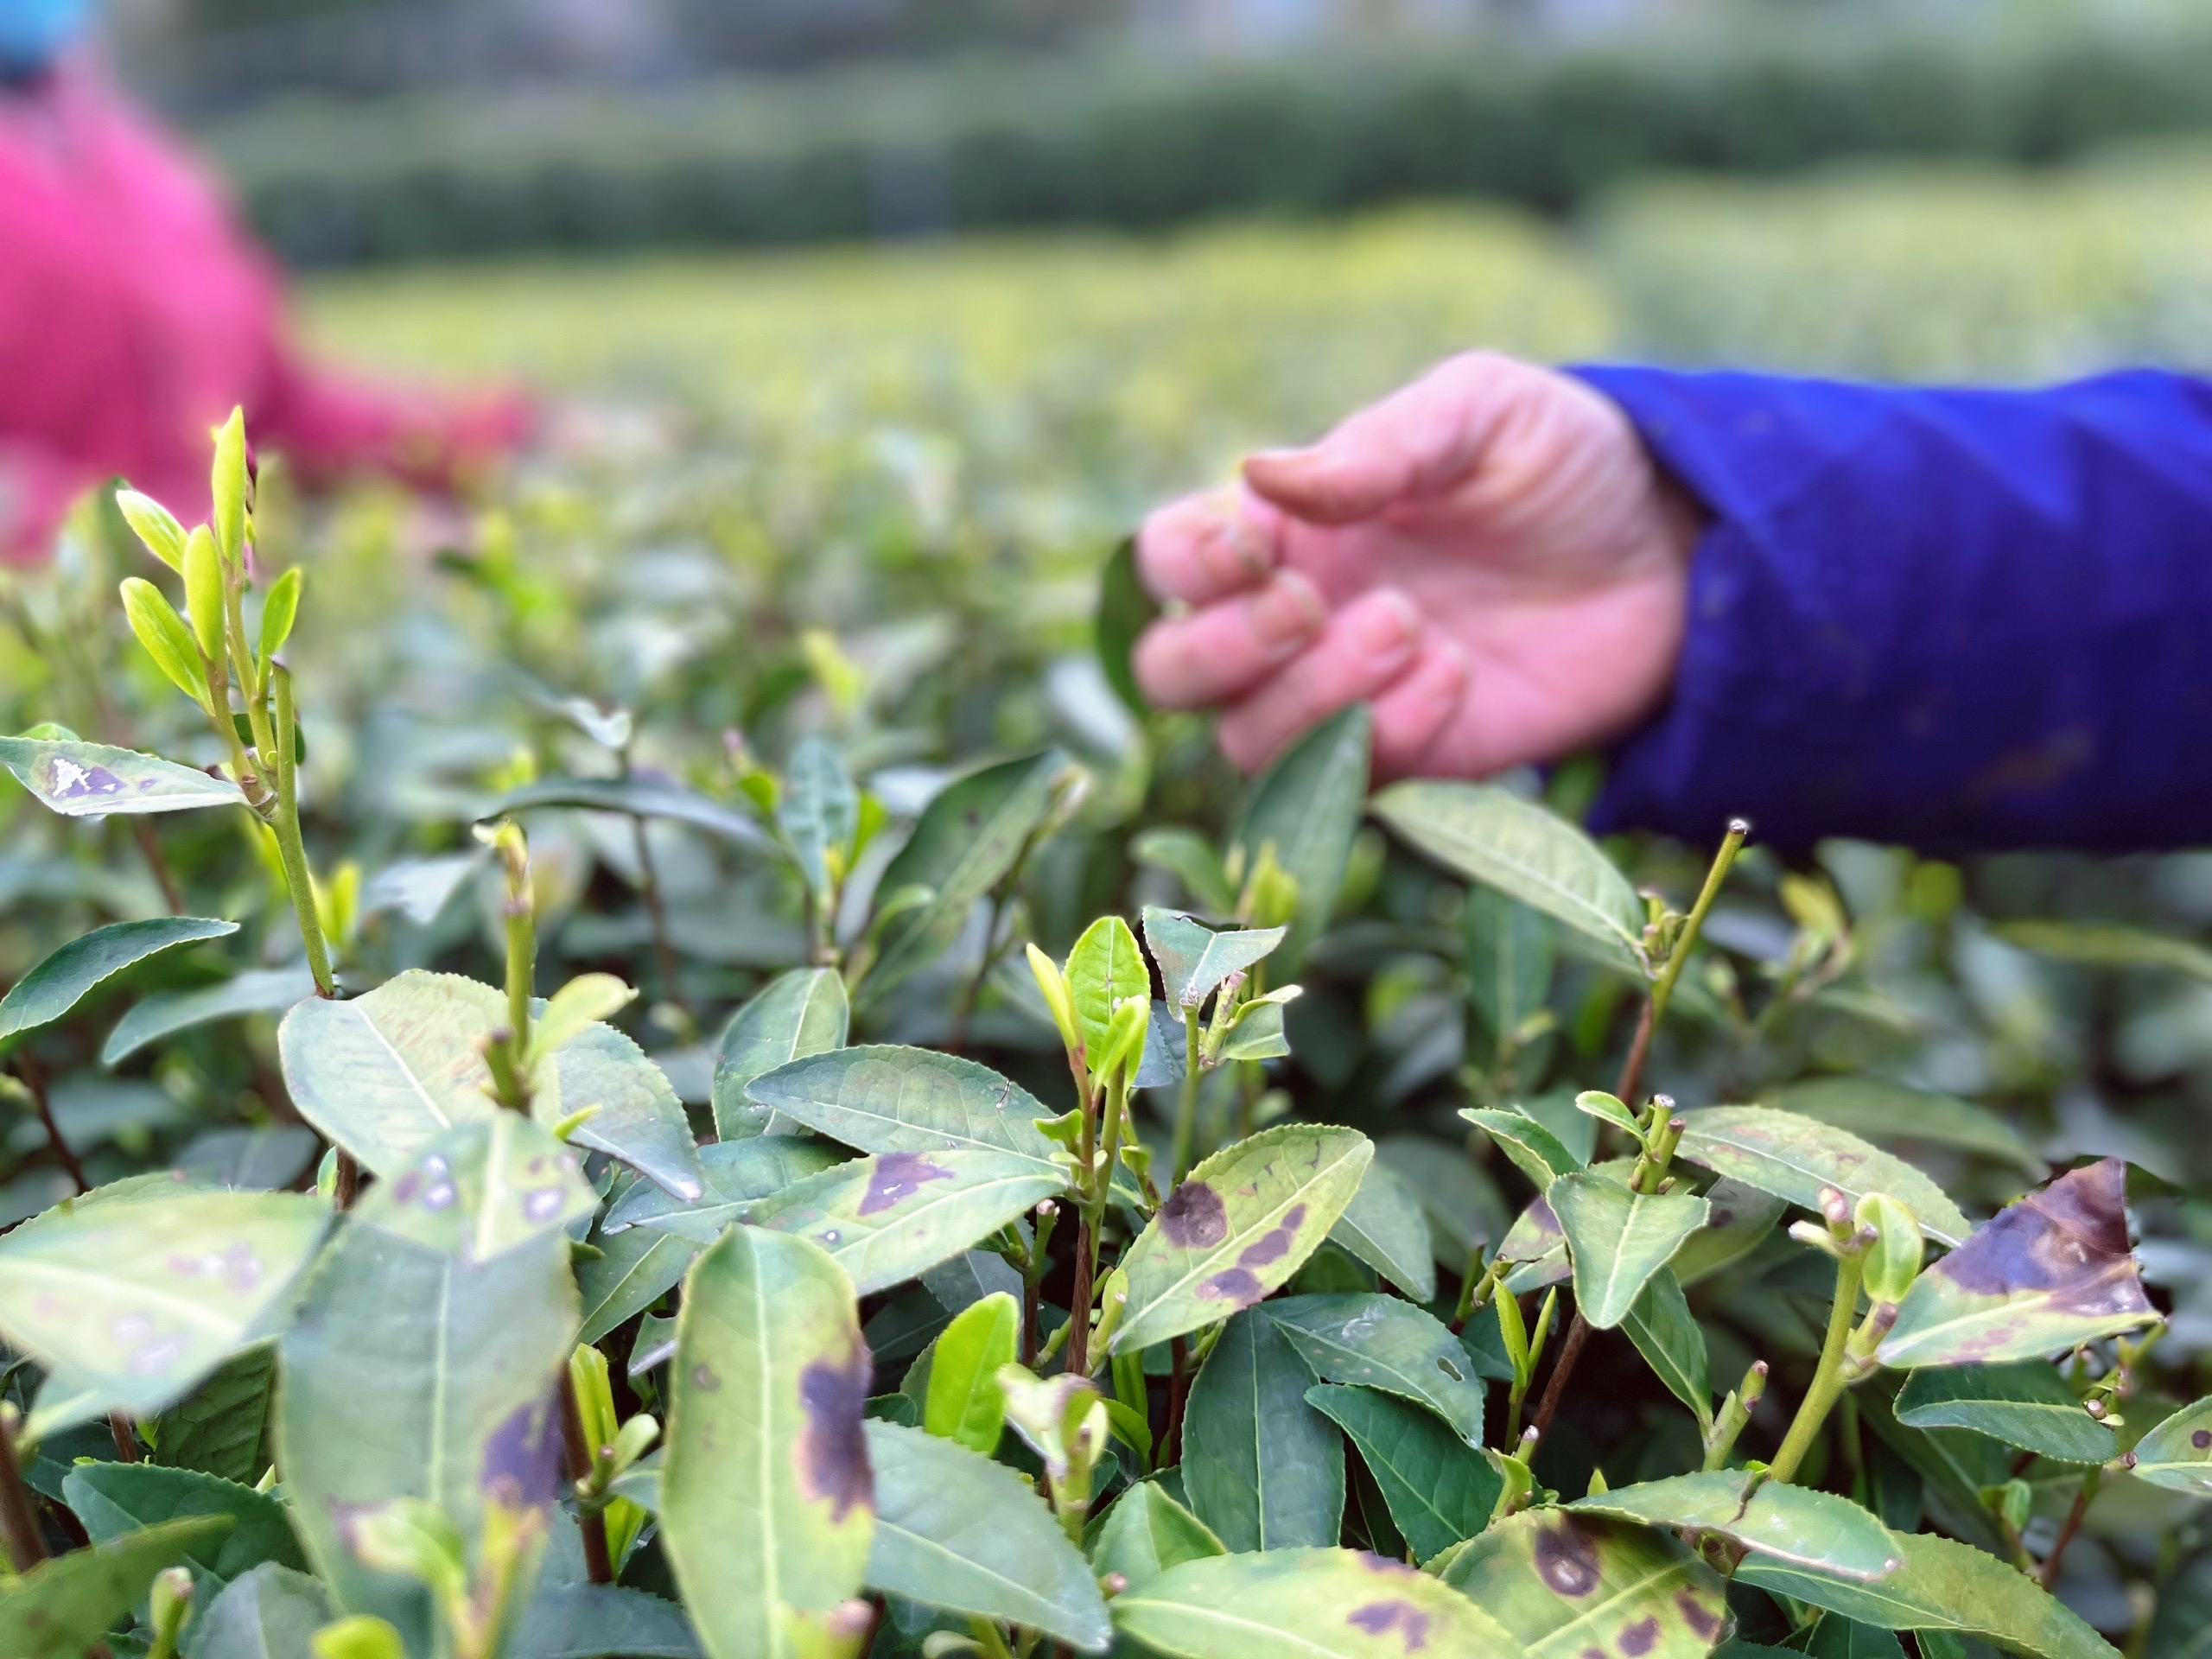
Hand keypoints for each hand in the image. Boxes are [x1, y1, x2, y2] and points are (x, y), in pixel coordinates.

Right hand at [1131, 353, 1697, 778]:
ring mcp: (1344, 697)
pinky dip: (1389, 733)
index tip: (1250, 548)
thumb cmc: (1562, 464)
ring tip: (1414, 628)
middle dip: (1225, 649)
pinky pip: (1350, 781)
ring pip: (1248, 740)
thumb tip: (1259, 475)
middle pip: (1173, 673)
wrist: (1673, 554)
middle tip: (1313, 605)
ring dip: (1315, 694)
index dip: (1184, 564)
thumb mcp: (1482, 414)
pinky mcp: (1410, 758)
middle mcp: (1293, 620)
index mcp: (1285, 526)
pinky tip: (1457, 676)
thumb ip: (1379, 445)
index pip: (1168, 560)